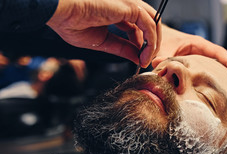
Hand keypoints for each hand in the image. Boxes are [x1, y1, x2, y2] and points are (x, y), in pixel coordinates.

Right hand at [46, 0, 160, 66]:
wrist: (58, 11)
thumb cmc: (71, 22)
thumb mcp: (102, 41)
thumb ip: (122, 48)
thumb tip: (138, 58)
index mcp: (117, 10)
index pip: (138, 26)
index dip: (141, 44)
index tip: (140, 59)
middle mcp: (125, 4)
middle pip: (150, 23)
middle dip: (151, 43)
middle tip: (146, 60)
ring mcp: (128, 3)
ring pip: (154, 22)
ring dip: (153, 44)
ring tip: (145, 59)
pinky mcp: (130, 6)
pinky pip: (150, 24)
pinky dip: (151, 41)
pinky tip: (144, 55)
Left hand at [152, 26, 226, 96]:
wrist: (160, 41)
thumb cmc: (164, 42)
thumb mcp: (164, 49)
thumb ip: (163, 58)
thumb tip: (157, 64)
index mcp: (199, 45)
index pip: (220, 53)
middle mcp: (205, 53)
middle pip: (226, 65)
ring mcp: (206, 62)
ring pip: (223, 73)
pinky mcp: (203, 70)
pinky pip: (216, 77)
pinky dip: (223, 86)